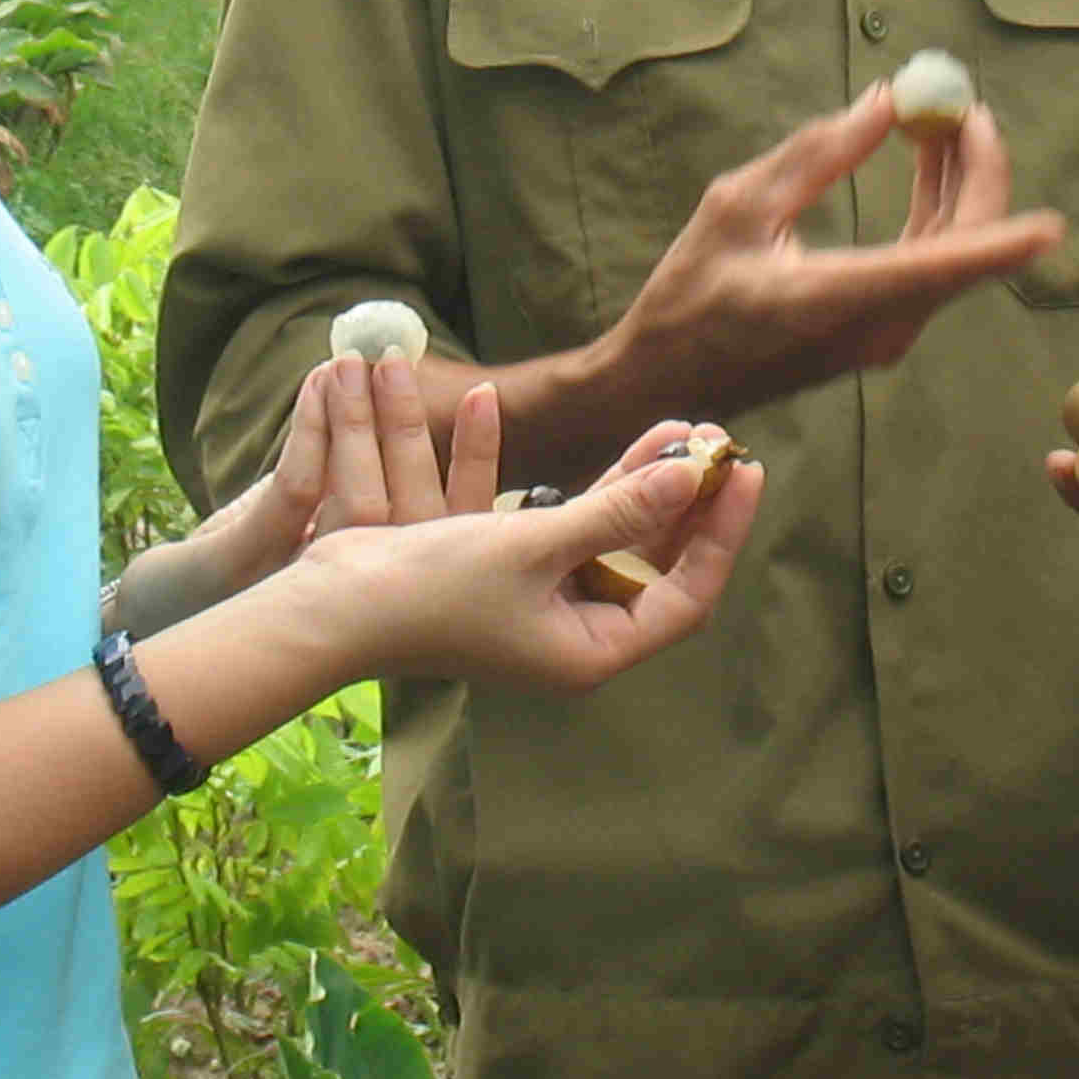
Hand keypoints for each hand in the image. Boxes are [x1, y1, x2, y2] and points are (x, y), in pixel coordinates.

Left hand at [161, 357, 506, 627]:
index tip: (486, 393)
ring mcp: (301, 590)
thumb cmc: (248, 562)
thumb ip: (355, 478)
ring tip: (354, 363)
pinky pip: (295, 495)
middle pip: (416, 516)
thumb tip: (393, 399)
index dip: (476, 462)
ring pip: (361, 506)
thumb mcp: (313, 520)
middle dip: (412, 429)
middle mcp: (357, 602)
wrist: (161, 613)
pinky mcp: (243, 569)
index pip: (452, 527)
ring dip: (360, 424)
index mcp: (385, 592)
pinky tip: (315, 390)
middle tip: (399, 361)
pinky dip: (311, 433)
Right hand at [297, 430, 765, 690]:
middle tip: (718, 441)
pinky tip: (630, 445)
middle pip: (662, 566)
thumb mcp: (533, 544)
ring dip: (651, 487)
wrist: (336, 606)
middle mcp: (580, 635)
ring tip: (682, 428)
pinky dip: (606, 491)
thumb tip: (690, 474)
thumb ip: (616, 509)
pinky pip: (583, 531)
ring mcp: (551, 607)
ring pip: (625, 542)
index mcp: (592, 650)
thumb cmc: (430, 588)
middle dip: (691, 503)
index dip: (721, 530)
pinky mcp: (521, 576)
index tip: (742, 470)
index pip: (688, 593)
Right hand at [606, 83, 1063, 422]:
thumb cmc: (692, 292)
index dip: (1003, 243)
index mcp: (842, 296)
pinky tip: (927, 162)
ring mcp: (887, 334)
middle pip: (966, 251)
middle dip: (979, 172)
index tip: (1053, 223)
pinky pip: (934, 266)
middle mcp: (880, 324)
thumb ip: (816, 154)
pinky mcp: (884, 329)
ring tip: (942, 116)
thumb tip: (885, 102)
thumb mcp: (738, 206)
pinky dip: (939, 210)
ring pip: (955, 255)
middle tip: (964, 106)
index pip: (942, 268)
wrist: (671, 379)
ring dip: (959, 183)